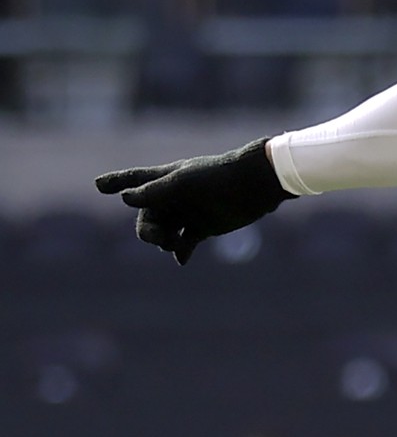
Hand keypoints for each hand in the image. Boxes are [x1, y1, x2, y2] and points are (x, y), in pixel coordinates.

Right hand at [94, 139, 294, 265]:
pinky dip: (180, 252)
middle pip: (146, 217)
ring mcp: (189, 212)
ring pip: (163, 232)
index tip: (98, 185)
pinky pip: (183, 243)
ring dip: (164, 241)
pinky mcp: (204, 227)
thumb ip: (154, 192)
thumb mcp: (184, 183)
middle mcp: (174, 196)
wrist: (257, 185)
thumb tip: (126, 199)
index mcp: (166, 179)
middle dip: (147, 230)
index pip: (135, 180)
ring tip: (175, 244)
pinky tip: (182, 258)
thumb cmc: (219, 178)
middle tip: (160, 238)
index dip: (117, 182)